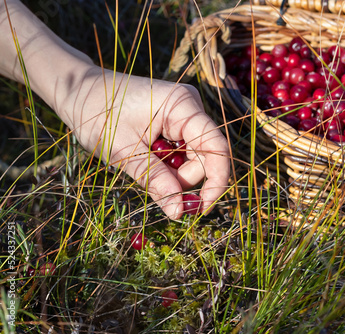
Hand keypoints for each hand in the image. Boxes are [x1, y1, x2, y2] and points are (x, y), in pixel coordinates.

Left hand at [60, 66, 229, 218]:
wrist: (78, 92)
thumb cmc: (96, 115)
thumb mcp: (124, 151)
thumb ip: (155, 180)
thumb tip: (179, 213)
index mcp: (182, 105)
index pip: (216, 147)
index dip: (216, 181)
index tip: (203, 209)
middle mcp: (190, 108)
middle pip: (204, 157)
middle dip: (182, 179)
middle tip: (153, 187)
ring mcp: (184, 116)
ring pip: (193, 159)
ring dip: (172, 174)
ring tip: (141, 164)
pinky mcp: (176, 124)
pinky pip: (182, 154)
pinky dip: (167, 166)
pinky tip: (145, 158)